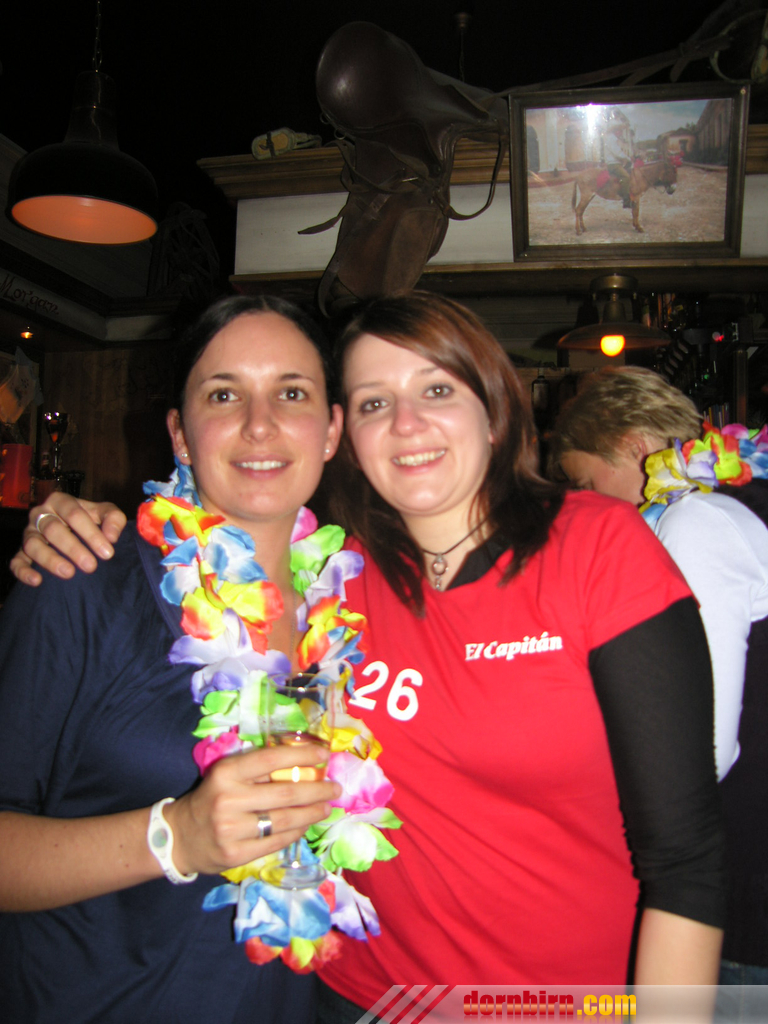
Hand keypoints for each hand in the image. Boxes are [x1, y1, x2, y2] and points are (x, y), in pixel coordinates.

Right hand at [10, 493, 127, 585]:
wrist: (74, 529)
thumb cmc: (89, 520)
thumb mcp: (104, 513)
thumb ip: (113, 518)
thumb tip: (112, 537)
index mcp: (60, 501)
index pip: (74, 514)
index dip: (91, 533)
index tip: (107, 552)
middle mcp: (41, 515)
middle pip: (53, 529)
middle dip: (73, 548)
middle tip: (91, 566)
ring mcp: (29, 533)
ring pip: (33, 545)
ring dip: (50, 560)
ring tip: (69, 573)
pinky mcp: (21, 552)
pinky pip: (17, 561)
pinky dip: (24, 571)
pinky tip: (37, 581)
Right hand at [167, 744, 341, 875]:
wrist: (180, 837)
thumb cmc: (212, 798)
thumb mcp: (227, 776)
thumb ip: (257, 771)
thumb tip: (304, 764)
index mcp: (226, 773)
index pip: (270, 759)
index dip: (301, 755)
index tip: (324, 753)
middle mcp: (228, 799)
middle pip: (285, 793)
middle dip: (317, 790)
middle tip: (335, 787)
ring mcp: (232, 829)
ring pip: (284, 820)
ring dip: (312, 813)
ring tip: (327, 807)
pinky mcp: (236, 854)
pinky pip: (276, 841)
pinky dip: (296, 832)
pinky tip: (306, 825)